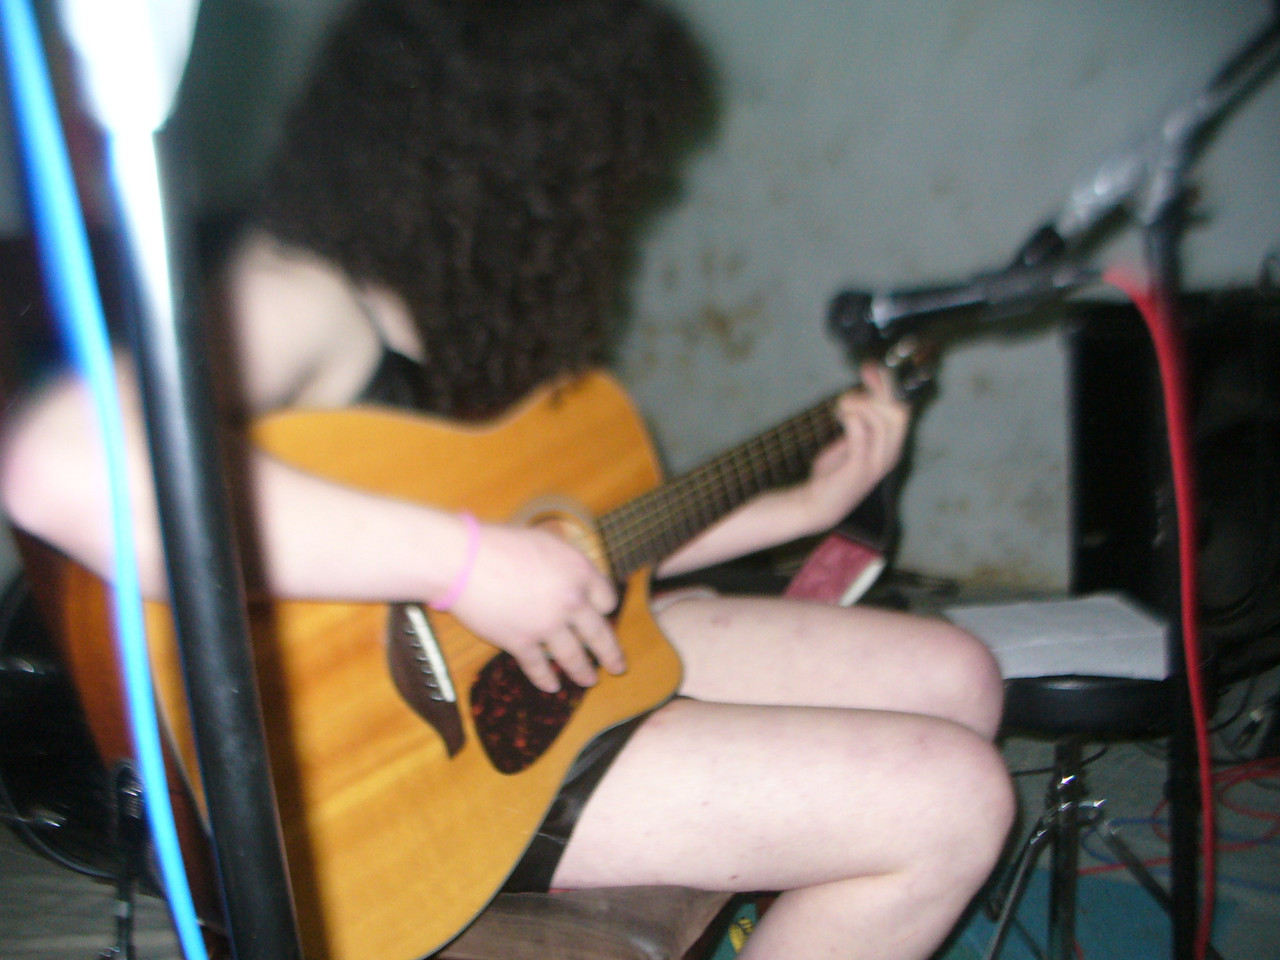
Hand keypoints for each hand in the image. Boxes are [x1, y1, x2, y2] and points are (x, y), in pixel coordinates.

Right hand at [447, 523, 623, 692]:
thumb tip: (573, 576)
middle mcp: (570, 601)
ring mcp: (547, 625)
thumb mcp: (546, 542)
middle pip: (599, 634)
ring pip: (574, 657)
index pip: (607, 599)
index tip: (603, 615)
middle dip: (611, 654)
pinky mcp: (521, 643)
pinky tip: (552, 686)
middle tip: (619, 666)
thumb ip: (565, 563)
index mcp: (579, 572)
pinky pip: (538, 667)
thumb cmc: (500, 544)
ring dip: (583, 672)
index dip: (605, 608)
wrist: (465, 561)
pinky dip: (546, 679)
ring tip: (590, 680)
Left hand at [794, 363, 909, 533]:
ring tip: (841, 406)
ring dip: (859, 405)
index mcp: (890, 447)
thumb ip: (860, 418)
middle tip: (852, 390)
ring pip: (883, 421)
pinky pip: (862, 434)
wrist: (815, 505)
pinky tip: (840, 416)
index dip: (888, 386)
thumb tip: (862, 389)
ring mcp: (876, 463)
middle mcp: (889, 455)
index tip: (870, 368)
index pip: (902, 410)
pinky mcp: (859, 469)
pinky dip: (851, 418)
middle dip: (877, 392)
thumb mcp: (850, 441)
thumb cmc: (832, 474)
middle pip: (899, 413)